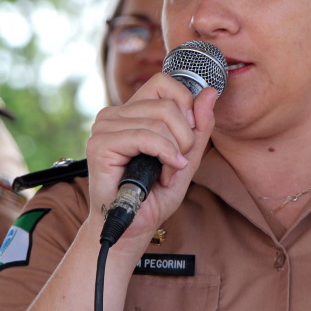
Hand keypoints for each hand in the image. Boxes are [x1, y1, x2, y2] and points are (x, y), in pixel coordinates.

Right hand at [85, 72, 217, 253]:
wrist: (133, 227)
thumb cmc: (155, 194)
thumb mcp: (188, 156)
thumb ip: (199, 125)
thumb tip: (210, 92)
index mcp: (132, 111)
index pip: (163, 82)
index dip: (185, 104)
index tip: (189, 134)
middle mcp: (114, 114)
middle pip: (166, 104)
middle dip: (185, 137)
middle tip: (179, 162)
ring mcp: (104, 127)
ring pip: (159, 120)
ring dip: (175, 152)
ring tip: (167, 172)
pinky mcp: (100, 144)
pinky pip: (145, 136)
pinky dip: (165, 155)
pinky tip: (165, 173)